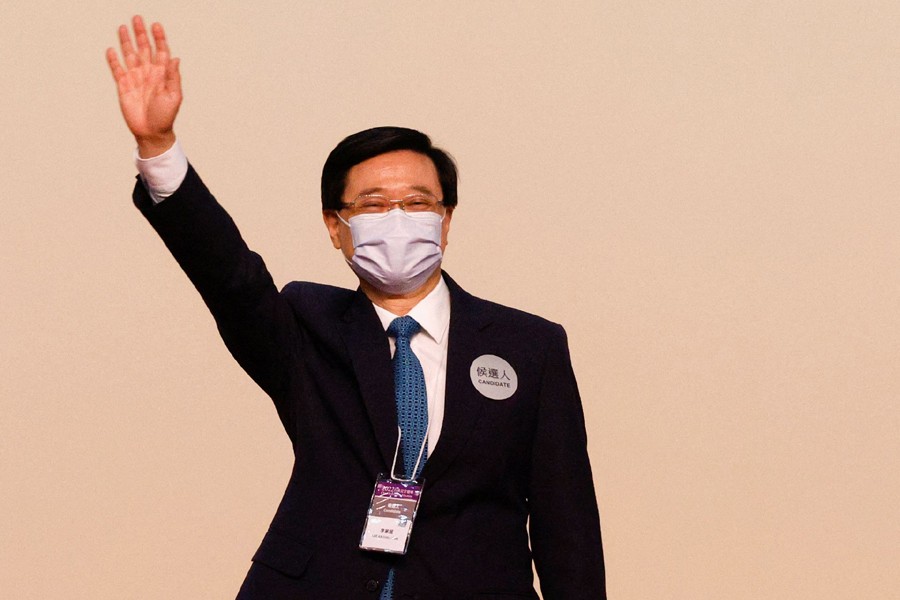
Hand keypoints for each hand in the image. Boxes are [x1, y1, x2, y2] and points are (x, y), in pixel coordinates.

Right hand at [106, 16, 181, 156]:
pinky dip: (113, 60)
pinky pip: (117, 70)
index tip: (156, 25)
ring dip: (126, 42)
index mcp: (162, 74)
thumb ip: (173, 77)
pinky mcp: (124, 86)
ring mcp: (135, 78)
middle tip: (137, 18)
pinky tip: (111, 50)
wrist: (151, 132)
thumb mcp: (174, 97)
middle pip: (144, 49)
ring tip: (123, 27)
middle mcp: (148, 73)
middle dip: (141, 34)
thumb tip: (175, 58)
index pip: (160, 51)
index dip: (158, 38)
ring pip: (130, 55)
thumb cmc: (165, 116)